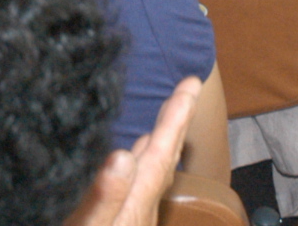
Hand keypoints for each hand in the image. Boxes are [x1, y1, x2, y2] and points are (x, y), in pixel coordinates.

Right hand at [65, 76, 201, 225]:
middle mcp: (141, 207)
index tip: (191, 85)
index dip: (175, 118)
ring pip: (153, 171)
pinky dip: (142, 162)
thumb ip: (105, 197)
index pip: (159, 155)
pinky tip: (130, 161)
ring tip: (169, 118)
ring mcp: (133, 215)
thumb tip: (123, 156)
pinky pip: (140, 182)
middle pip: (164, 159)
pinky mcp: (123, 221)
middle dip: (177, 122)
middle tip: (190, 89)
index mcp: (135, 203)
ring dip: (162, 141)